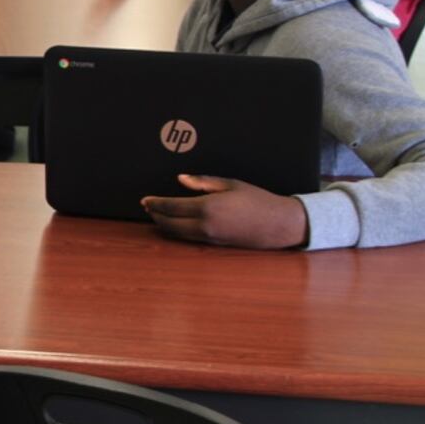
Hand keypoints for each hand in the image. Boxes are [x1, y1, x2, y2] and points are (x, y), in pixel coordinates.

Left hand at [141, 175, 306, 248]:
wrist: (279, 224)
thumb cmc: (257, 199)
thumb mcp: (230, 184)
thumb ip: (202, 182)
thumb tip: (180, 179)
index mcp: (207, 207)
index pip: (171, 207)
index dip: (155, 203)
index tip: (145, 200)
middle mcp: (205, 225)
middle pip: (169, 223)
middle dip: (156, 215)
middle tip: (147, 207)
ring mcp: (209, 238)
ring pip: (177, 234)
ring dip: (164, 224)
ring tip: (157, 215)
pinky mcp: (215, 245)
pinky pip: (189, 238)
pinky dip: (177, 231)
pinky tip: (175, 224)